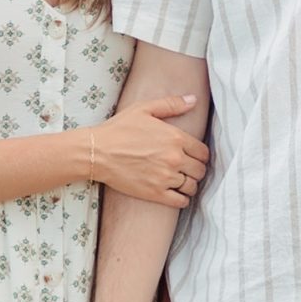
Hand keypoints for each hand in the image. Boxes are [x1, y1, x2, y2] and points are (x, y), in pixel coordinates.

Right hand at [90, 96, 208, 207]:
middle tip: (188, 170)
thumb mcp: (144, 109)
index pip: (203, 153)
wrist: (97, 152)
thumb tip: (193, 99)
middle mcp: (174, 158)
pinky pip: (181, 201)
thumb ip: (171, 104)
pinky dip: (183, 199)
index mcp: (175, 138)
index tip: (194, 157)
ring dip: (190, 185)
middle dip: (196, 170)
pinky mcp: (155, 193)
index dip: (201, 155)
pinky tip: (177, 194)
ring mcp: (165, 178)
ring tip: (182, 182)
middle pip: (200, 170)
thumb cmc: (119, 129)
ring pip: (192, 186)